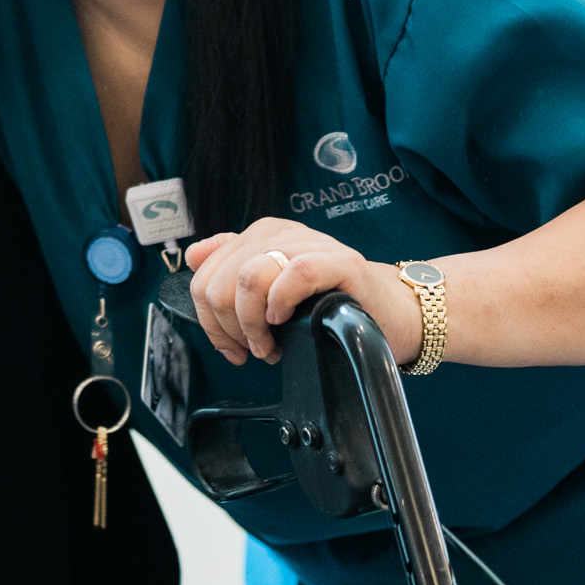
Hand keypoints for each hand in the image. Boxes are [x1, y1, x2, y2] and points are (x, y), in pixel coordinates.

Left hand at [183, 218, 422, 367]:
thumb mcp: (273, 290)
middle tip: (254, 350)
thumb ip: (231, 269)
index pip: (204, 275)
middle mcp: (281, 234)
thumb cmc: (330, 305)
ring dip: (252, 324)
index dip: (209, 320)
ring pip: (249, 277)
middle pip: (220, 281)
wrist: (392, 312)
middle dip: (229, 327)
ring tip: (271, 345)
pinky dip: (281, 304)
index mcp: (260, 236)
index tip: (232, 347)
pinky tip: (286, 322)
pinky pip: (295, 274)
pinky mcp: (341, 262)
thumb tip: (192, 257)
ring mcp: (311, 245)